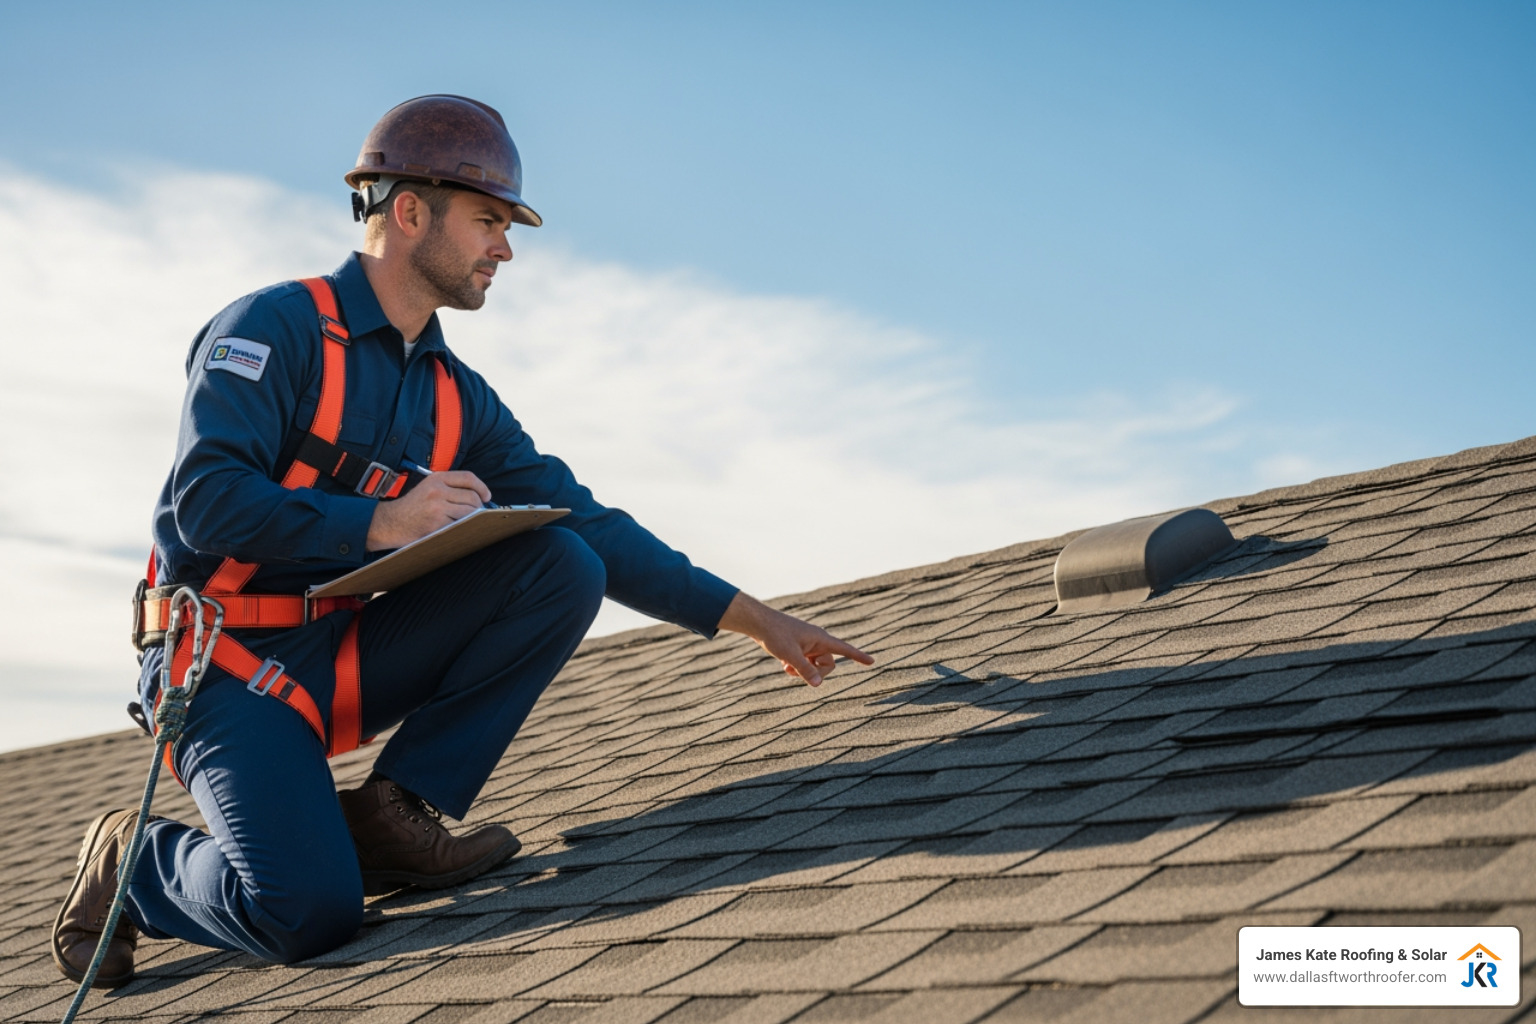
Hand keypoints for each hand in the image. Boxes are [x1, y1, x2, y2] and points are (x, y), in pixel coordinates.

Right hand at [366, 471, 491, 550]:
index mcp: (436, 478)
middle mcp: (437, 490)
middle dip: (478, 507)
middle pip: (472, 497)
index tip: (487, 496)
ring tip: (468, 522)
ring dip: (473, 519)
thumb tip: (479, 496)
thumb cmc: (411, 507)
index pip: (468, 477)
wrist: (389, 523)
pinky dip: (463, 529)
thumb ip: (449, 488)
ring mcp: (437, 507)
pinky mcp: (437, 524)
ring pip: (469, 512)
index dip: (482, 487)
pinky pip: (459, 526)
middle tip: (477, 514)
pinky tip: (458, 530)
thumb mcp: (427, 488)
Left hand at [718, 591, 873, 687]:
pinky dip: (797, 668)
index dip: (858, 656)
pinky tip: (784, 665)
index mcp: (820, 639)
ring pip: (815, 665)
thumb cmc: (775, 635)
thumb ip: (805, 670)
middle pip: (828, 664)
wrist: (759, 623)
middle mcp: (817, 641)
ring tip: (787, 668)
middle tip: (798, 672)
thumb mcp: (790, 655)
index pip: (844, 649)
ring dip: (804, 671)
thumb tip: (818, 684)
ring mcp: (808, 644)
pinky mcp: (799, 647)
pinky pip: (805, 663)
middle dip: (816, 673)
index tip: (872, 662)